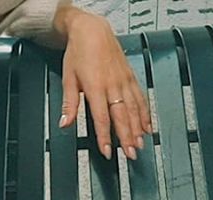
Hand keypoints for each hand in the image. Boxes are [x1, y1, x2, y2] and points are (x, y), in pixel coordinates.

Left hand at [56, 7, 151, 160]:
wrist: (92, 31)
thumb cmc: (78, 53)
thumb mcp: (68, 79)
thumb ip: (69, 104)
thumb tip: (65, 123)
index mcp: (96, 87)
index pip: (101, 118)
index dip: (105, 137)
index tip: (108, 151)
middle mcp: (113, 85)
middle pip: (122, 116)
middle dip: (127, 137)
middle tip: (131, 154)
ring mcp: (124, 80)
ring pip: (135, 108)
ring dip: (138, 128)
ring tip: (140, 144)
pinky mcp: (131, 76)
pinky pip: (141, 97)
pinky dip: (145, 113)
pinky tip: (147, 125)